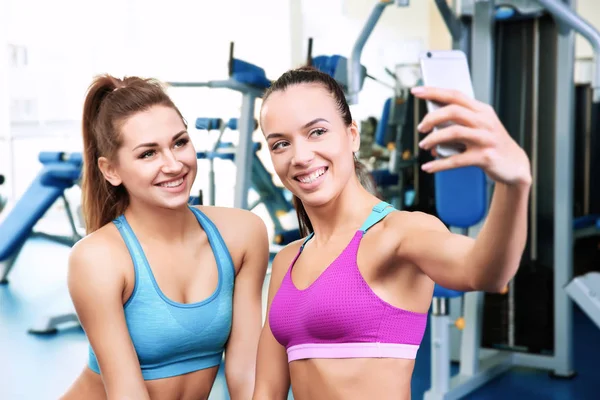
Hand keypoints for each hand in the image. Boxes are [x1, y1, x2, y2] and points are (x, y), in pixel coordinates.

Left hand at [411, 86, 531, 186]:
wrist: (514, 165)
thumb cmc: (489, 144)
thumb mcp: (478, 128)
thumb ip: (457, 124)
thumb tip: (429, 129)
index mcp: (482, 110)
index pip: (455, 95)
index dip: (434, 91)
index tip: (416, 91)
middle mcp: (485, 121)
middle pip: (453, 111)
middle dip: (431, 117)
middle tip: (420, 128)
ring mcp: (486, 139)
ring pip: (454, 132)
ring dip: (433, 139)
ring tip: (423, 145)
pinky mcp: (485, 157)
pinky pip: (457, 160)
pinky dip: (439, 164)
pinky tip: (428, 167)